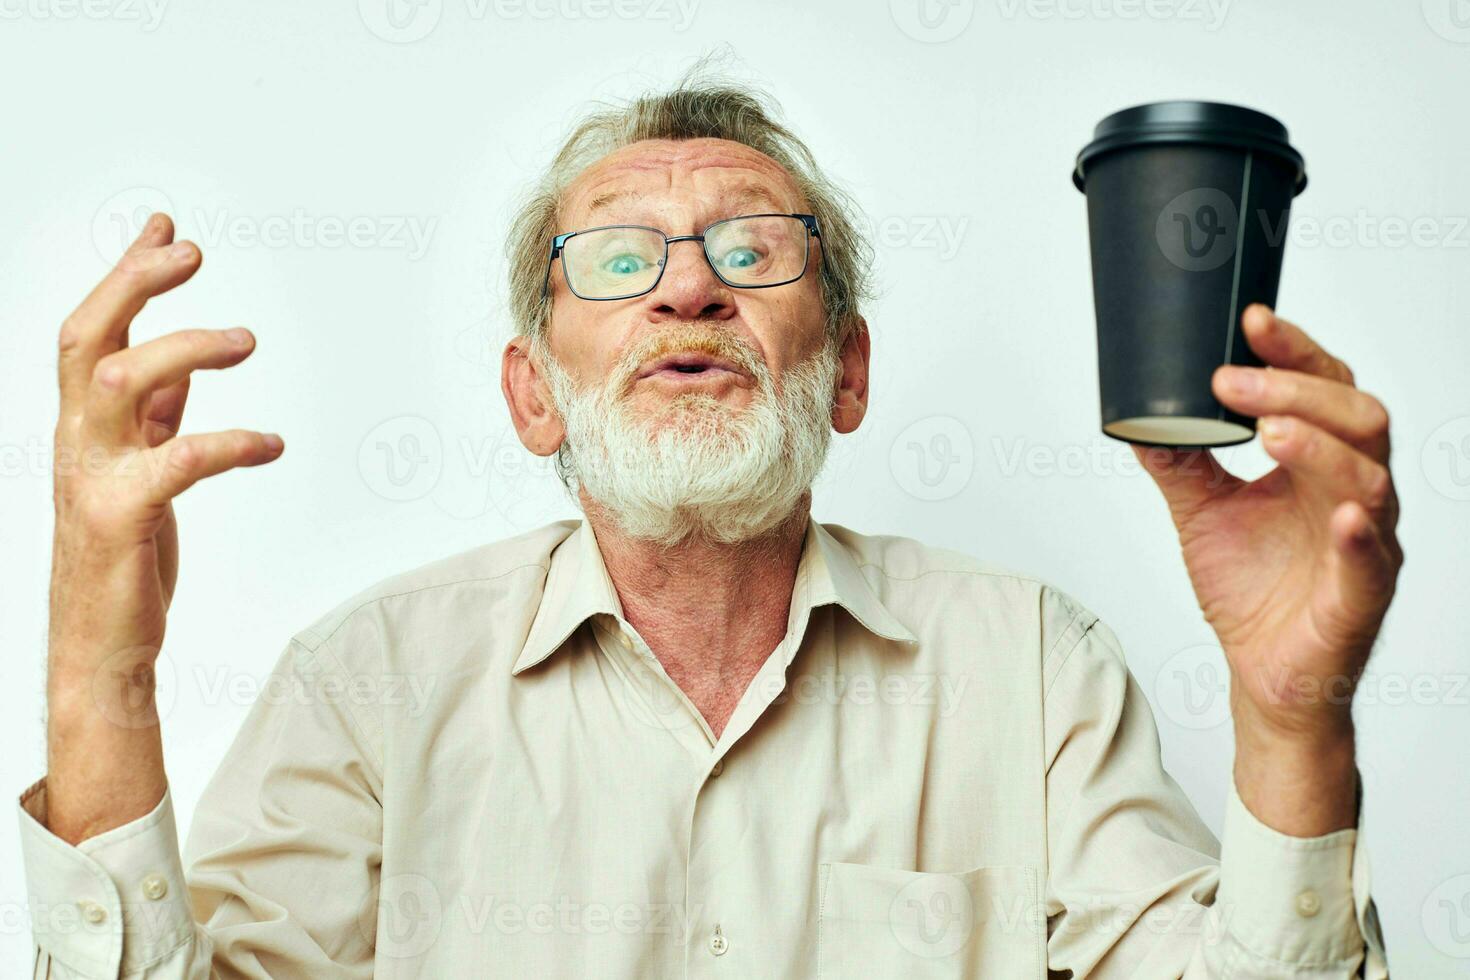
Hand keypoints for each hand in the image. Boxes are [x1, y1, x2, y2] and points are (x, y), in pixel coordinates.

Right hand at [46, 212, 283, 842]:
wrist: (102, 645)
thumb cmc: (125, 556)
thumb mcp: (141, 471)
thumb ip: (159, 417)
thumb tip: (188, 368)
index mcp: (85, 425)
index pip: (93, 329)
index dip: (126, 273)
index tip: (166, 224)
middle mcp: (78, 440)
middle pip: (87, 336)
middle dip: (134, 283)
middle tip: (192, 251)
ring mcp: (92, 477)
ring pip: (117, 381)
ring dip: (184, 348)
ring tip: (246, 340)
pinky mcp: (120, 520)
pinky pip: (175, 463)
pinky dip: (228, 444)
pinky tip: (272, 444)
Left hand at [1131, 304, 1402, 744]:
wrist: (1263, 674)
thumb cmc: (1251, 591)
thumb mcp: (1200, 513)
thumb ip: (1179, 462)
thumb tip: (1139, 414)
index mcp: (1318, 463)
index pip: (1321, 388)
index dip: (1292, 351)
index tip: (1249, 322)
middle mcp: (1351, 491)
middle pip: (1357, 416)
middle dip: (1295, 390)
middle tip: (1233, 381)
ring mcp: (1365, 540)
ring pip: (1368, 476)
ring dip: (1318, 445)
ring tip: (1269, 430)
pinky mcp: (1361, 593)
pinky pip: (1371, 556)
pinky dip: (1356, 530)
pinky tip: (1340, 512)